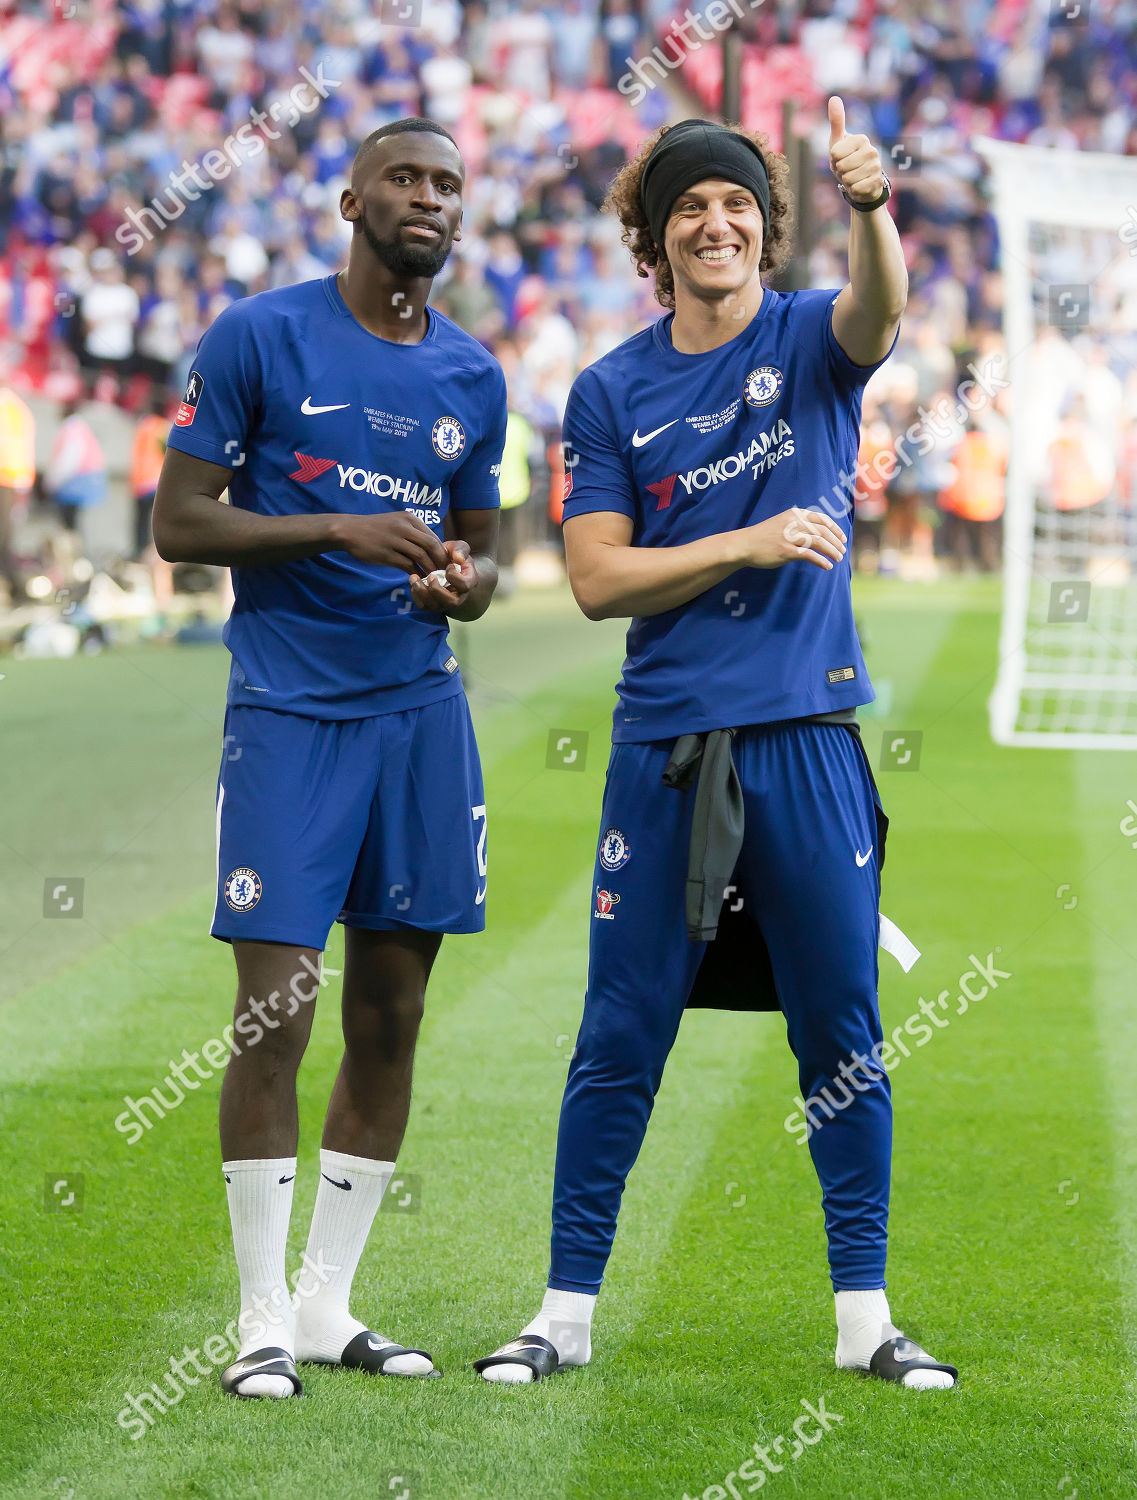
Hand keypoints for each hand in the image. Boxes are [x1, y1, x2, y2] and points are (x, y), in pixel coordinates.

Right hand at [334, 512, 448, 573]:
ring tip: (433, 578)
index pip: (433, 536)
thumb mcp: (396, 522)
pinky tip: (418, 579)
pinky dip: (415, 573)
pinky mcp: (386, 553)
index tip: (445, 563)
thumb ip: (413, 532)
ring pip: (421, 556)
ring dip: (429, 568)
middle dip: (440, 561)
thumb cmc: (375, 528)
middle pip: (431, 545)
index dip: (442, 551)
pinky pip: (407, 565)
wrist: (349, 530)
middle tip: (444, 573)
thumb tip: (433, 547)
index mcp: (409, 519)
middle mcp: (404, 527)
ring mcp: (395, 540)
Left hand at [409, 538, 476, 612]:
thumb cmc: (454, 555)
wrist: (447, 565)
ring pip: (435, 606)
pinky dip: (415, 595)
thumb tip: (458, 559)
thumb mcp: (460, 548)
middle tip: (429, 575)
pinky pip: (424, 606)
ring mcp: (445, 602)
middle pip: (451, 602)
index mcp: (469, 582)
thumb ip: (460, 550)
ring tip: (414, 577)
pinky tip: (413, 583)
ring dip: (422, 592)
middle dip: (437, 589)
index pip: (464, 585)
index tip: (448, 565)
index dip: (454, 576)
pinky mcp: (433, 604)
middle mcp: (459, 596)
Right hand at [739, 508, 846, 570]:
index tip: (843, 538)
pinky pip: (809, 555)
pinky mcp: (786, 551)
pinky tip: (827, 566)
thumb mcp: (783, 523)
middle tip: (843, 551)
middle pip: (823, 531)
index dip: (835, 529)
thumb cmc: (764, 536)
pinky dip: (821, 561)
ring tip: (838, 559)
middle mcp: (794, 523)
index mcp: (795, 514)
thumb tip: (818, 534)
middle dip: (836, 542)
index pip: (822, 519)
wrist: (744, 544)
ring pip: (819, 542)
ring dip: (832, 551)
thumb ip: (799, 525)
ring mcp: (790, 537)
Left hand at [828, 96, 886, 205]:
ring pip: (849, 179)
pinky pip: (857, 188)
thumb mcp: (837, 141)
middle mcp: (872, 151)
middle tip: (846, 169)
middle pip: (842, 167)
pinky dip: (854, 190)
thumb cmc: (845, 159)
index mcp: (861, 139)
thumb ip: (836, 121)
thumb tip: (834, 98)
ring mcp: (877, 166)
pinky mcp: (878, 182)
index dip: (833, 159)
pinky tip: (859, 185)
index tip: (840, 157)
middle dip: (840, 171)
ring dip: (847, 181)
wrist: (859, 181)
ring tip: (853, 176)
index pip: (835, 153)